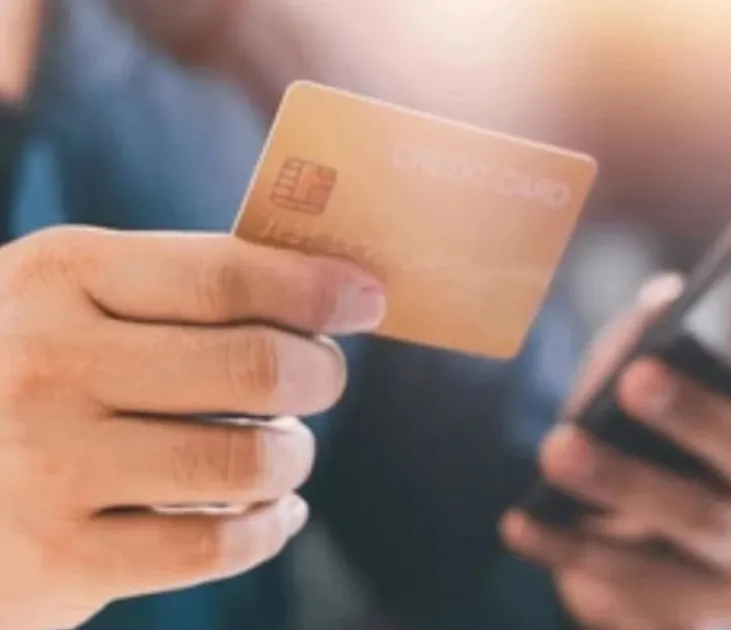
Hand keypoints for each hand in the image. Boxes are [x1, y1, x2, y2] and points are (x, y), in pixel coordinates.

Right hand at [0, 226, 383, 629]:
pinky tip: (272, 512)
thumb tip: (333, 289)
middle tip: (320, 380)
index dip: (317, 290)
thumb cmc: (19, 370)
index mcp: (56, 276)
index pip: (225, 277)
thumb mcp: (65, 298)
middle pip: (255, 368)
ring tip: (283, 451)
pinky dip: (268, 528)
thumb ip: (176, 286)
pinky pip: (216, 546)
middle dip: (318, 376)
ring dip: (292, 457)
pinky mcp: (57, 559)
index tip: (366, 298)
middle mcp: (45, 363)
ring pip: (247, 463)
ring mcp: (45, 466)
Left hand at [502, 273, 730, 629]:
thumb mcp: (635, 385)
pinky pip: (642, 586)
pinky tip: (524, 523)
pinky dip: (574, 550)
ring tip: (558, 451)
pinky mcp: (705, 615)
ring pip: (702, 522)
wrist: (622, 557)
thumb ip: (645, 341)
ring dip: (625, 482)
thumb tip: (661, 303)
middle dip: (697, 414)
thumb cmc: (640, 447)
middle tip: (636, 379)